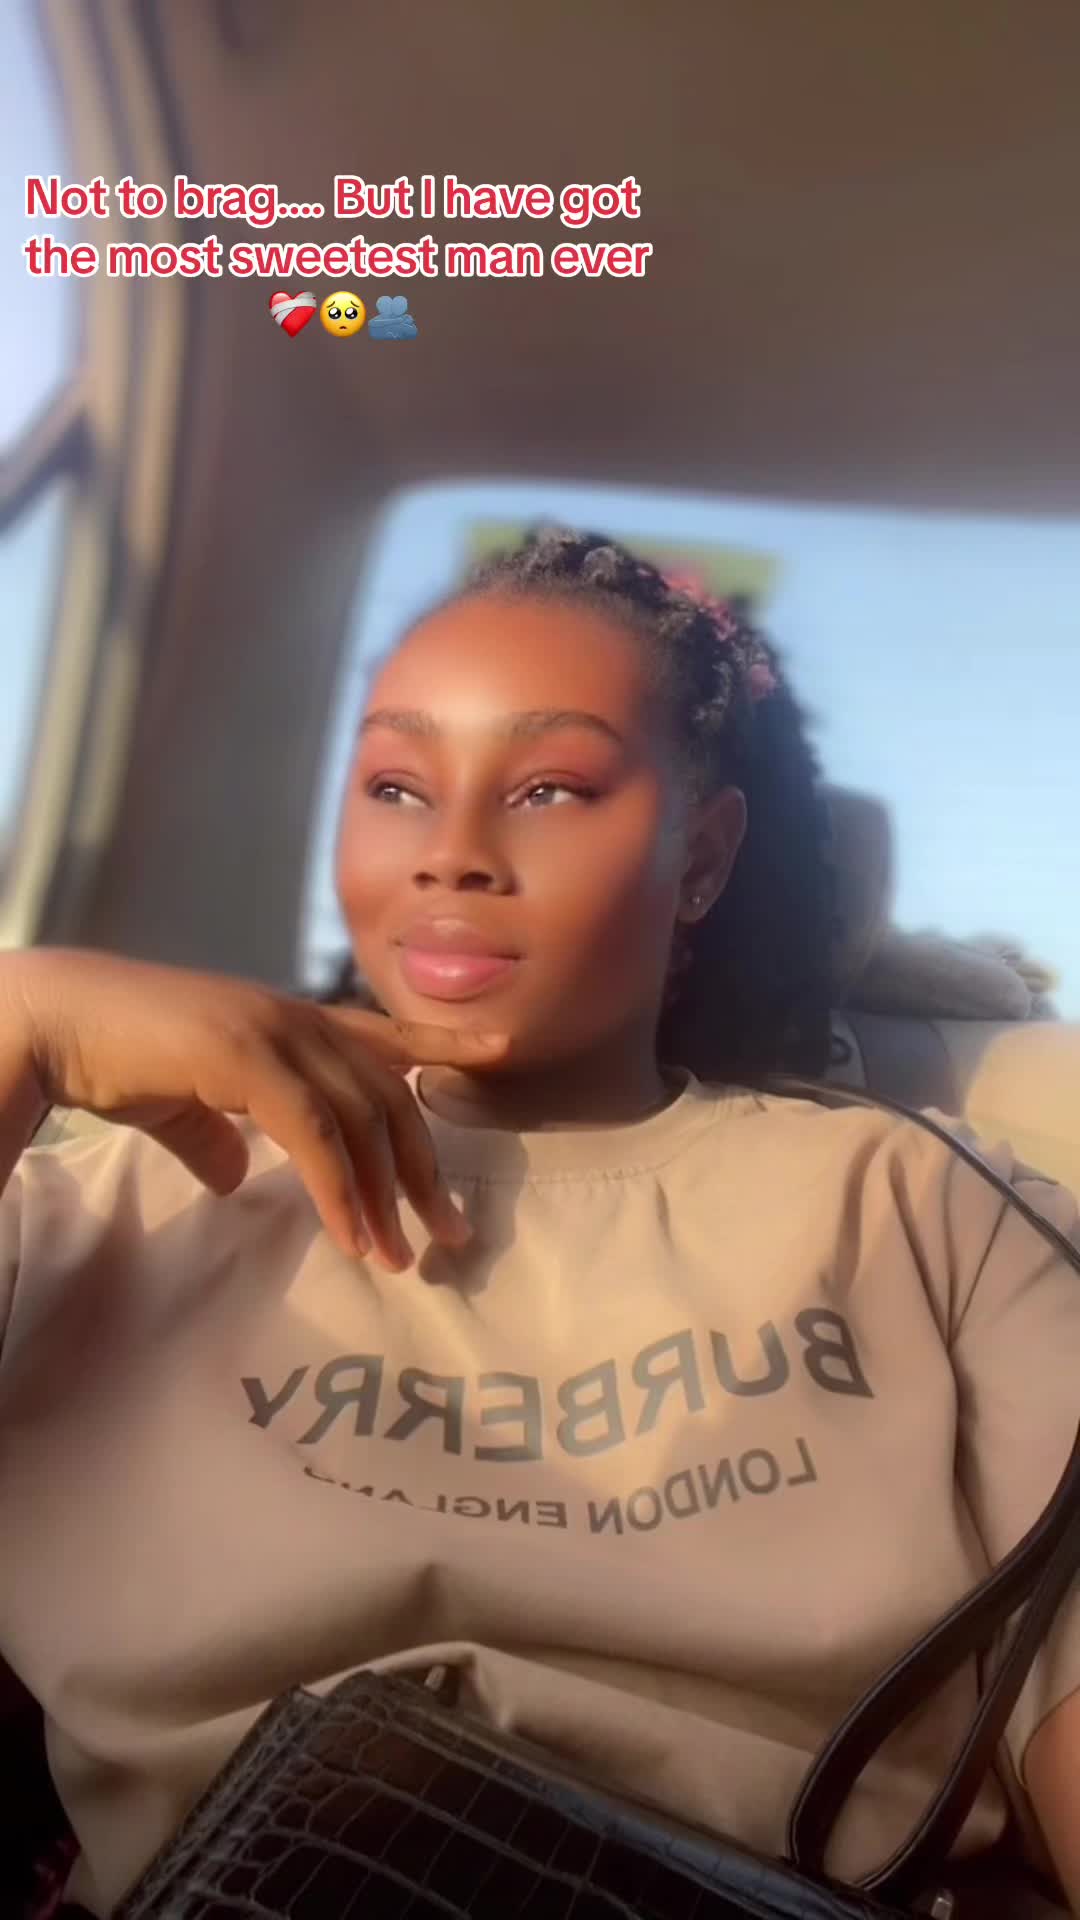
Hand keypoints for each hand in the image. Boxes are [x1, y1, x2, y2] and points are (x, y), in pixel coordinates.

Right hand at [0, 949, 506, 1268]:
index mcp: (287, 1019)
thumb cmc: (111, 1053)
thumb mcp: (182, 1100)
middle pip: (389, 1092)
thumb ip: (216, 1135)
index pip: (382, 1031)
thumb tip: (234, 1178)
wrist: (54, 1022)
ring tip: (398, 1257)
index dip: (443, 1040)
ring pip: (361, 1118)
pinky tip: (352, 1237)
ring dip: (384, 1196)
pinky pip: (316, 1136)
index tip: (500, 1052)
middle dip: (423, 1166)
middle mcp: (295, 1018)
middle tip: (451, 1231)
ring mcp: (275, 1033)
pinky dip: (340, 1191)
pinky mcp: (249, 1061)